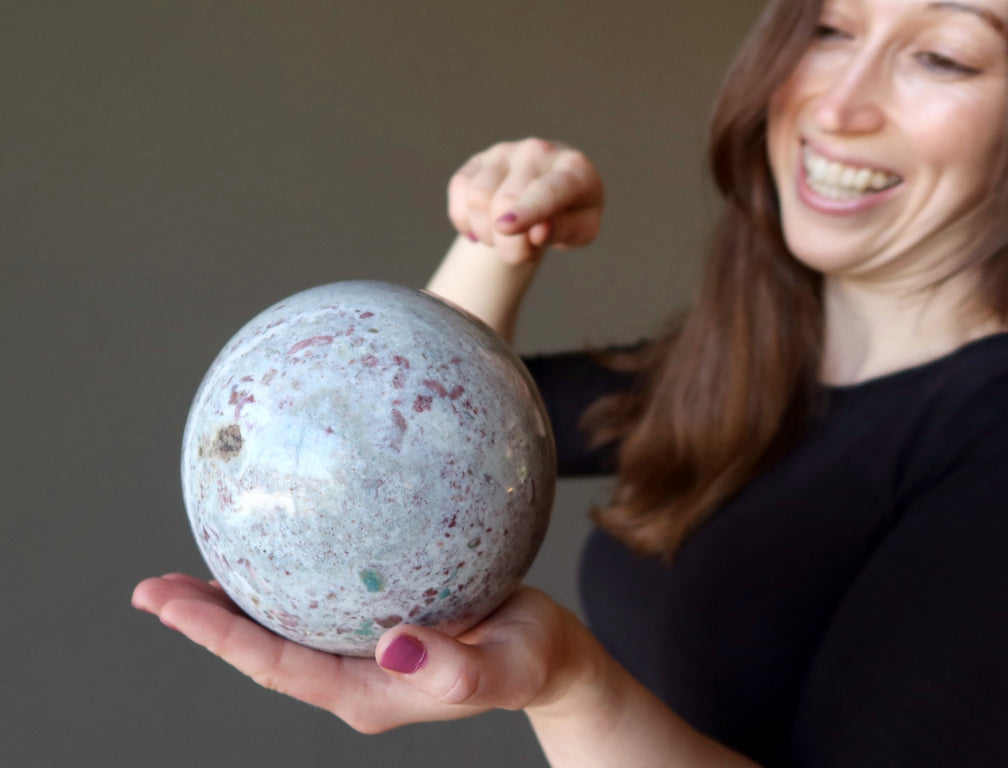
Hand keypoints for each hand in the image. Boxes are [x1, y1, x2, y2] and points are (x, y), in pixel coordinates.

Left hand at [131, 574, 586, 733]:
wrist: (550, 659)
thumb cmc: (533, 659)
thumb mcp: (508, 666)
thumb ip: (453, 667)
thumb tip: (388, 642)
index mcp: (368, 693)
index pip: (278, 668)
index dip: (220, 638)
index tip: (172, 607)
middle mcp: (353, 677)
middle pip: (262, 653)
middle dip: (203, 624)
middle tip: (151, 589)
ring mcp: (360, 655)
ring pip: (279, 632)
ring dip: (228, 607)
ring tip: (180, 579)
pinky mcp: (376, 630)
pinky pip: (312, 608)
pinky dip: (275, 584)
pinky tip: (265, 554)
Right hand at [448, 138, 603, 263]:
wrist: (549, 193)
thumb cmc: (571, 214)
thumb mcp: (580, 230)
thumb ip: (564, 230)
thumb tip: (538, 232)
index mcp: (574, 169)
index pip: (546, 191)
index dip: (526, 211)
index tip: (505, 227)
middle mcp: (537, 152)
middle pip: (505, 201)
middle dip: (507, 243)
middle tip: (521, 255)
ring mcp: (505, 152)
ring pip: (477, 198)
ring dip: (486, 234)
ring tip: (506, 238)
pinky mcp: (478, 161)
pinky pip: (459, 194)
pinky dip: (465, 222)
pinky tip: (485, 227)